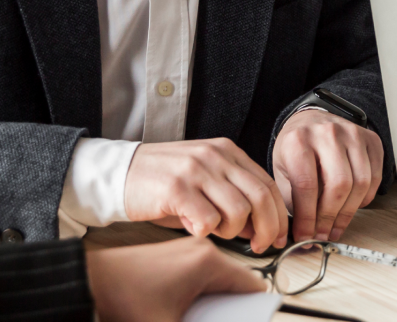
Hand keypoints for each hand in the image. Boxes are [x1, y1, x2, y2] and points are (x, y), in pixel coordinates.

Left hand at [85, 236, 266, 321]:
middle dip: (231, 310)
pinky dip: (200, 297)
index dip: (254, 311)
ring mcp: (188, 251)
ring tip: (196, 316)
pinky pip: (201, 279)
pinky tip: (184, 311)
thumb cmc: (124, 297)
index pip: (252, 286)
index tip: (249, 320)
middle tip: (215, 319)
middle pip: (235, 286)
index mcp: (208, 262)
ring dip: (215, 305)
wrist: (88, 281)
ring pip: (218, 284)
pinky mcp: (175, 257)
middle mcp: (202, 251)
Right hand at [124, 138, 286, 251]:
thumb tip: (260, 227)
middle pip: (260, 197)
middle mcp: (214, 156)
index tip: (277, 236)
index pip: (266, 183)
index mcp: (225, 151)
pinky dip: (204, 232)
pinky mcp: (176, 188)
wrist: (118, 174)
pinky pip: (208, 220)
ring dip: (230, 231)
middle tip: (259, 245)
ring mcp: (195, 170)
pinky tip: (191, 226)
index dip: (277, 215)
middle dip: (266, 229)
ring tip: (211, 229)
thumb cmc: (161, 182)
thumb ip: (232, 198)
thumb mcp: (203, 182)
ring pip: (238, 211)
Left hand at [273, 108, 383, 241]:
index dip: (308, 217)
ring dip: (349, 212)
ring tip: (337, 225)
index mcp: (298, 140)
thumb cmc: (296, 147)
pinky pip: (375, 177)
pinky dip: (365, 198)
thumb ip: (291, 200)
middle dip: (330, 217)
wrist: (311, 120)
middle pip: (338, 185)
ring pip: (360, 183)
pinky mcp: (371, 140)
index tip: (307, 236)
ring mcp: (352, 134)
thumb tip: (304, 233)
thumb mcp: (282, 170)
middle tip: (324, 234)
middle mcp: (327, 134)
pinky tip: (352, 205)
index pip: (307, 186)